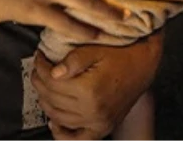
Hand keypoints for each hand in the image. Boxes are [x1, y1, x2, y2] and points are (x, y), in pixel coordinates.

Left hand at [32, 32, 162, 138]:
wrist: (143, 66)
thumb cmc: (120, 54)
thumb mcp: (96, 50)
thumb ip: (73, 60)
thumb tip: (52, 73)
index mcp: (89, 90)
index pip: (51, 82)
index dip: (40, 67)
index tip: (39, 57)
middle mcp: (92, 110)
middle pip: (52, 99)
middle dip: (40, 82)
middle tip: (38, 69)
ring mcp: (98, 123)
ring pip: (58, 117)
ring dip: (46, 102)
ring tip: (44, 86)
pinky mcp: (102, 128)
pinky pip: (77, 139)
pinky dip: (62, 133)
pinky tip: (54, 122)